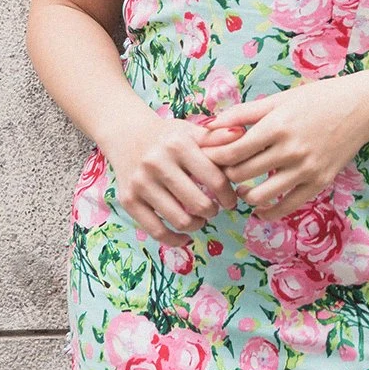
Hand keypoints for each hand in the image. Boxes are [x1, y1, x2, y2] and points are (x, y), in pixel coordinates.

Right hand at [101, 108, 244, 246]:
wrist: (126, 133)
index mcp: (178, 144)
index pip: (214, 179)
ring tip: (201, 219)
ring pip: (179, 219)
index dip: (228, 195)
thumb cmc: (167, 135)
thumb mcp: (191, 130)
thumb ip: (216, 137)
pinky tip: (185, 236)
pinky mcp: (128, 199)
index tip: (231, 201)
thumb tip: (242, 135)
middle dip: (212, 211)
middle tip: (214, 209)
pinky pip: (155, 230)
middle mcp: (157, 163)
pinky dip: (175, 239)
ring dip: (196, 224)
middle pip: (198, 203)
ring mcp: (141, 183)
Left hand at [200, 79, 368, 219]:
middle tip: (221, 172)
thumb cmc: (318, 98)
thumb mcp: (279, 99)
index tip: (208, 157)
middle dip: (226, 174)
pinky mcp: (319, 182)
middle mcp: (290, 150)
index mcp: (276, 126)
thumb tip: (209, 126)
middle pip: (241, 174)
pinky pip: (287, 206)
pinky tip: (261, 208)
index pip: (232, 152)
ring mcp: (305, 169)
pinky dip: (268, 211)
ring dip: (244, 195)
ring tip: (241, 188)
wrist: (361, 107)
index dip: (214, 157)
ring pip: (259, 195)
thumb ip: (243, 113)